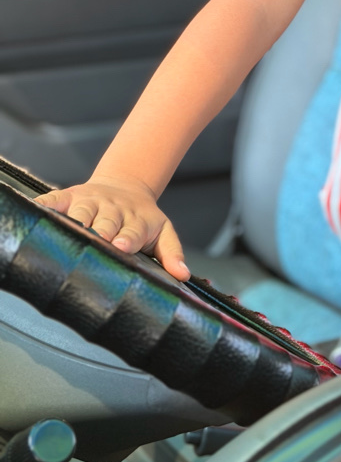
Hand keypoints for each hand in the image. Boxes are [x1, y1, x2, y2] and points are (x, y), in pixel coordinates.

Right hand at [35, 176, 189, 280]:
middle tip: (94, 241)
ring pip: (81, 210)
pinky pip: (55, 198)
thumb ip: (172, 253)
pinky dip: (46, 204)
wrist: (126, 187)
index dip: (127, 238)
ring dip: (74, 218)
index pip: (132, 231)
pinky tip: (37, 211)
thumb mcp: (163, 232)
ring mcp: (90, 201)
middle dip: (100, 231)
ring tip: (65, 230)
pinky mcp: (70, 195)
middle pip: (104, 222)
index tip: (122, 245)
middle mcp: (112, 209)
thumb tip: (182, 275)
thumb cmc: (143, 219)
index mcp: (136, 220)